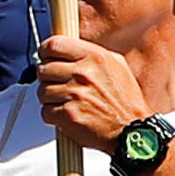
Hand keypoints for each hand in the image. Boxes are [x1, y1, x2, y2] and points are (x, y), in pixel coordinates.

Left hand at [31, 31, 156, 153]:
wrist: (132, 130)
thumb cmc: (125, 101)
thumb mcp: (116, 65)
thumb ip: (90, 53)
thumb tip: (68, 48)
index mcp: (94, 57)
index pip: (54, 44)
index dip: (45, 51)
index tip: (46, 56)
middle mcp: (84, 73)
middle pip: (44, 68)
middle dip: (47, 77)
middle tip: (58, 83)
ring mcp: (75, 95)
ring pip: (42, 91)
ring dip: (50, 98)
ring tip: (66, 101)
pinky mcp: (68, 115)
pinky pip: (45, 111)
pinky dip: (53, 115)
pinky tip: (67, 114)